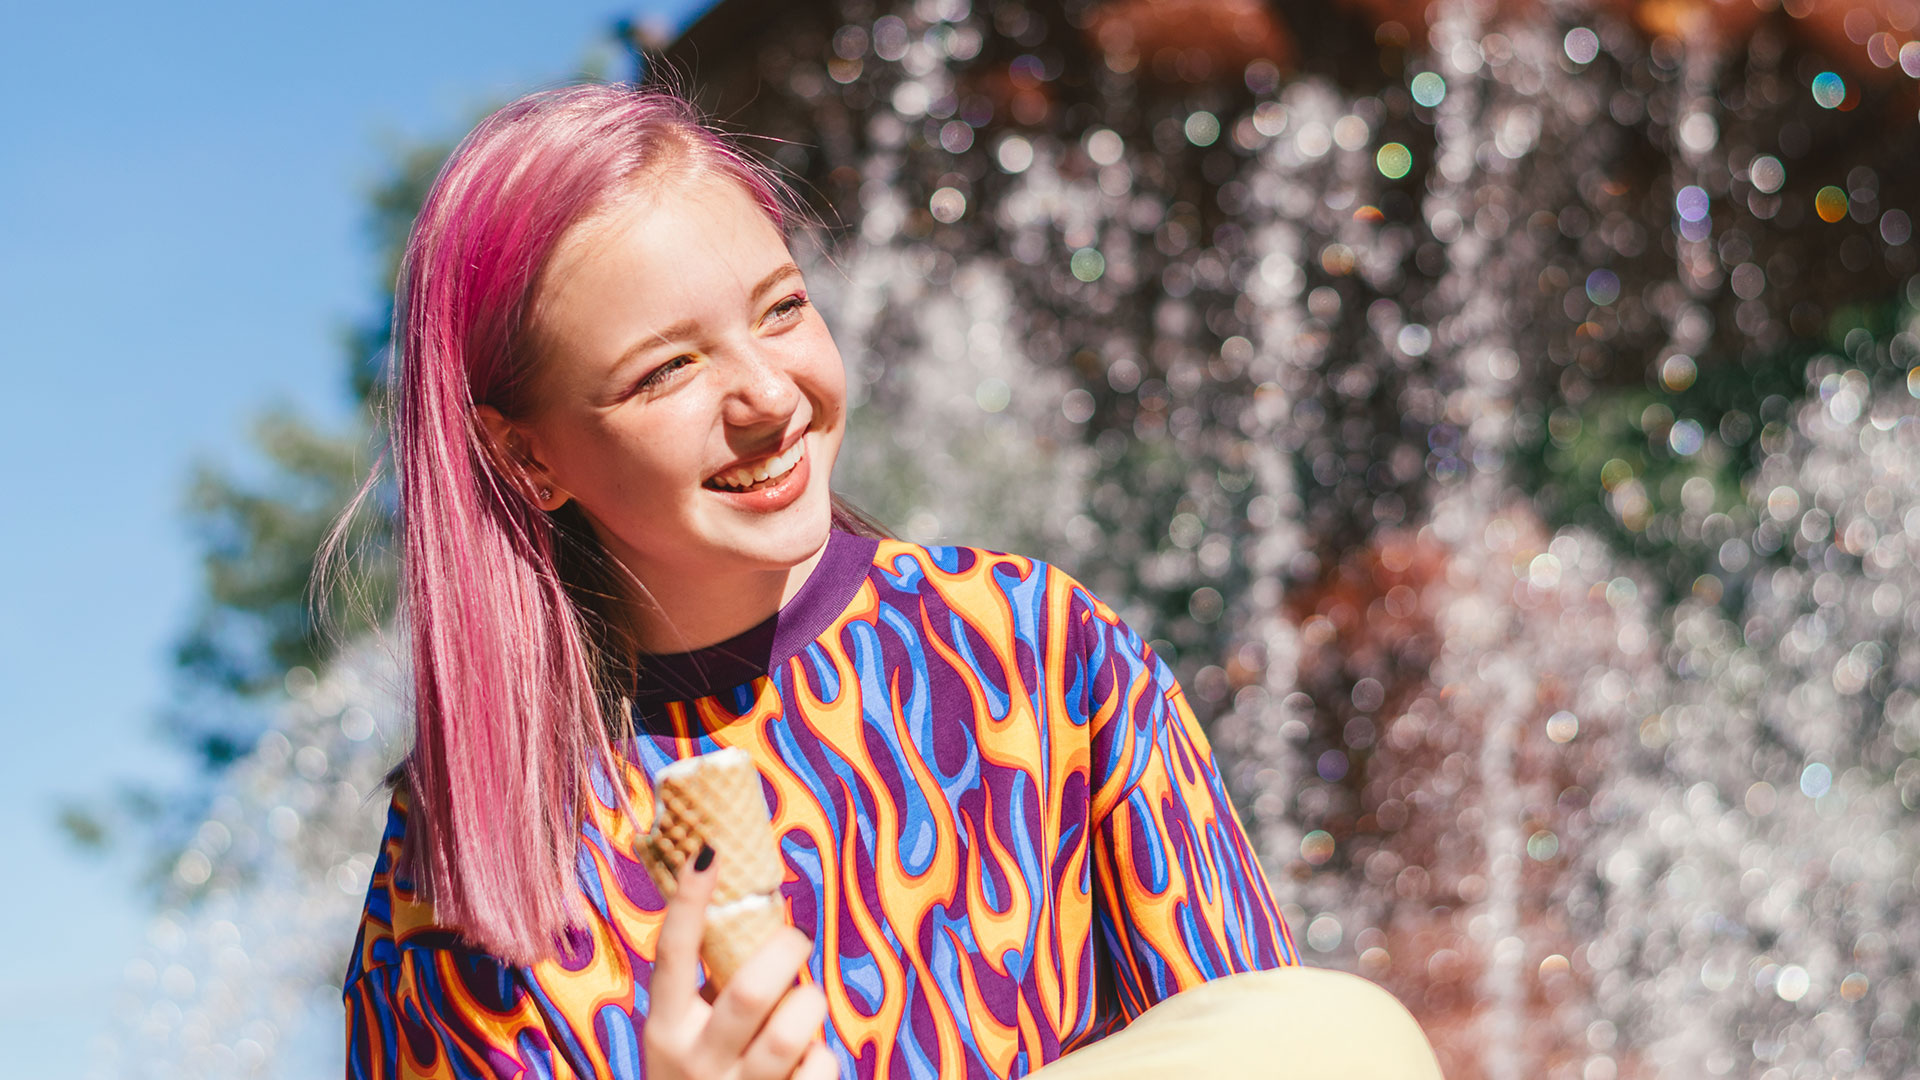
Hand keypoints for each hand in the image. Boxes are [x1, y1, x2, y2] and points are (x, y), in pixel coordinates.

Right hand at [643, 846, 838, 1079]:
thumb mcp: (686, 1040)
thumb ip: (711, 991)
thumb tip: (759, 917)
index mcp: (666, 1030)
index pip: (672, 954)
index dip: (689, 901)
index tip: (710, 851)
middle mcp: (695, 1061)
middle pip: (750, 990)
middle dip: (787, 951)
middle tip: (796, 942)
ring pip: (792, 1029)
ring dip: (810, 1004)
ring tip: (803, 1005)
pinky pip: (820, 1065)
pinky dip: (822, 1054)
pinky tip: (806, 1061)